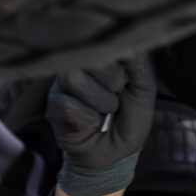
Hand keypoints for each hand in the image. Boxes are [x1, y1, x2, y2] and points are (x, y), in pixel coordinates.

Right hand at [46, 55, 154, 195]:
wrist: (115, 154)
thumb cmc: (128, 119)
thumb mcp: (143, 91)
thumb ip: (138, 64)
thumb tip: (131, 40)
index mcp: (99, 57)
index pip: (103, 42)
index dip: (118, 61)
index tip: (126, 79)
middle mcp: (77, 65)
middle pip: (88, 56)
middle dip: (111, 80)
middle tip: (116, 97)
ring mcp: (62, 85)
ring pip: (76, 79)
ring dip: (100, 101)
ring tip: (106, 112)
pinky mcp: (53, 106)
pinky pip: (69, 105)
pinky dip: (89, 119)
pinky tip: (93, 123)